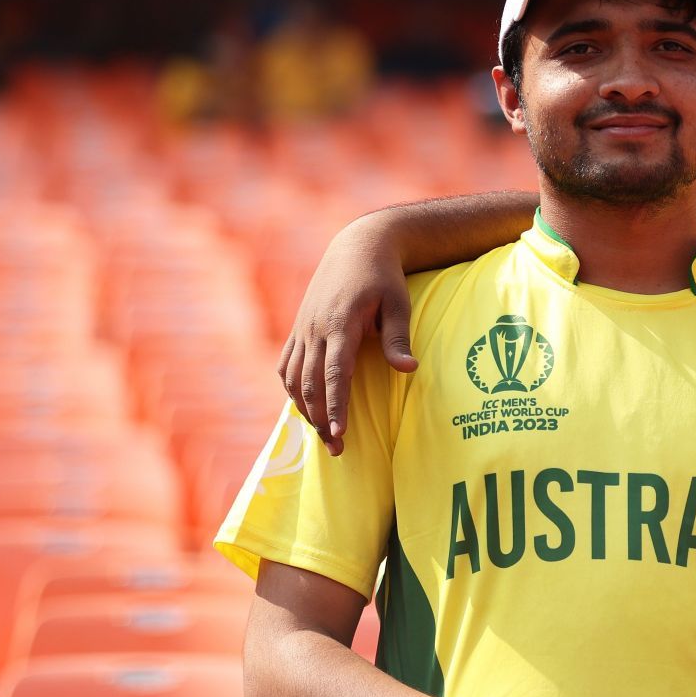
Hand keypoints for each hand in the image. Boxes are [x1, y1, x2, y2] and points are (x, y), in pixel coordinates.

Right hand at [278, 215, 417, 455]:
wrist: (357, 247)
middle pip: (310, 383)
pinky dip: (292, 390)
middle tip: (337, 449)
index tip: (339, 432)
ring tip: (324, 436)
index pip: (335, 374)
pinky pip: (286, 366)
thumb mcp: (399, 303)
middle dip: (320, 419)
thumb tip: (408, 370)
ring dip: (306, 410)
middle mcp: (314, 329)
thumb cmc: (384, 278)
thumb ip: (399, 338)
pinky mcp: (298, 329)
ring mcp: (302, 329)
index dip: (335, 405)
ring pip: (294, 378)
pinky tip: (305, 408)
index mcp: (340, 324)